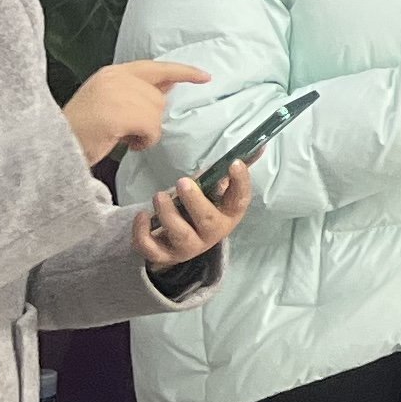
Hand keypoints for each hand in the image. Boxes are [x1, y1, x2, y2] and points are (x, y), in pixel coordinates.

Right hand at [65, 58, 204, 166]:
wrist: (52, 146)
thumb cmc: (80, 131)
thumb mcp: (107, 102)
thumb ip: (134, 93)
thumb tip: (165, 93)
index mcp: (113, 72)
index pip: (156, 67)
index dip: (183, 72)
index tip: (205, 76)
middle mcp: (117, 77)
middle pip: (159, 98)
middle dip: (151, 119)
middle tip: (128, 132)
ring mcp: (118, 93)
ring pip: (156, 114)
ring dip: (146, 132)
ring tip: (123, 138)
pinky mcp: (120, 113)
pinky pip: (152, 129)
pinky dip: (145, 141)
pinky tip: (126, 144)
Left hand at [135, 161, 249, 267]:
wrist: (182, 243)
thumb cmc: (202, 209)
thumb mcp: (217, 191)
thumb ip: (230, 170)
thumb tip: (258, 145)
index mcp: (228, 214)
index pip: (240, 199)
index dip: (240, 182)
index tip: (234, 163)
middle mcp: (212, 233)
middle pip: (208, 221)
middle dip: (195, 201)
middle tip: (182, 181)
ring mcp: (188, 247)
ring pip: (180, 234)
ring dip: (168, 214)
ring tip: (159, 196)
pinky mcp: (164, 255)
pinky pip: (151, 249)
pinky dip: (143, 233)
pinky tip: (142, 215)